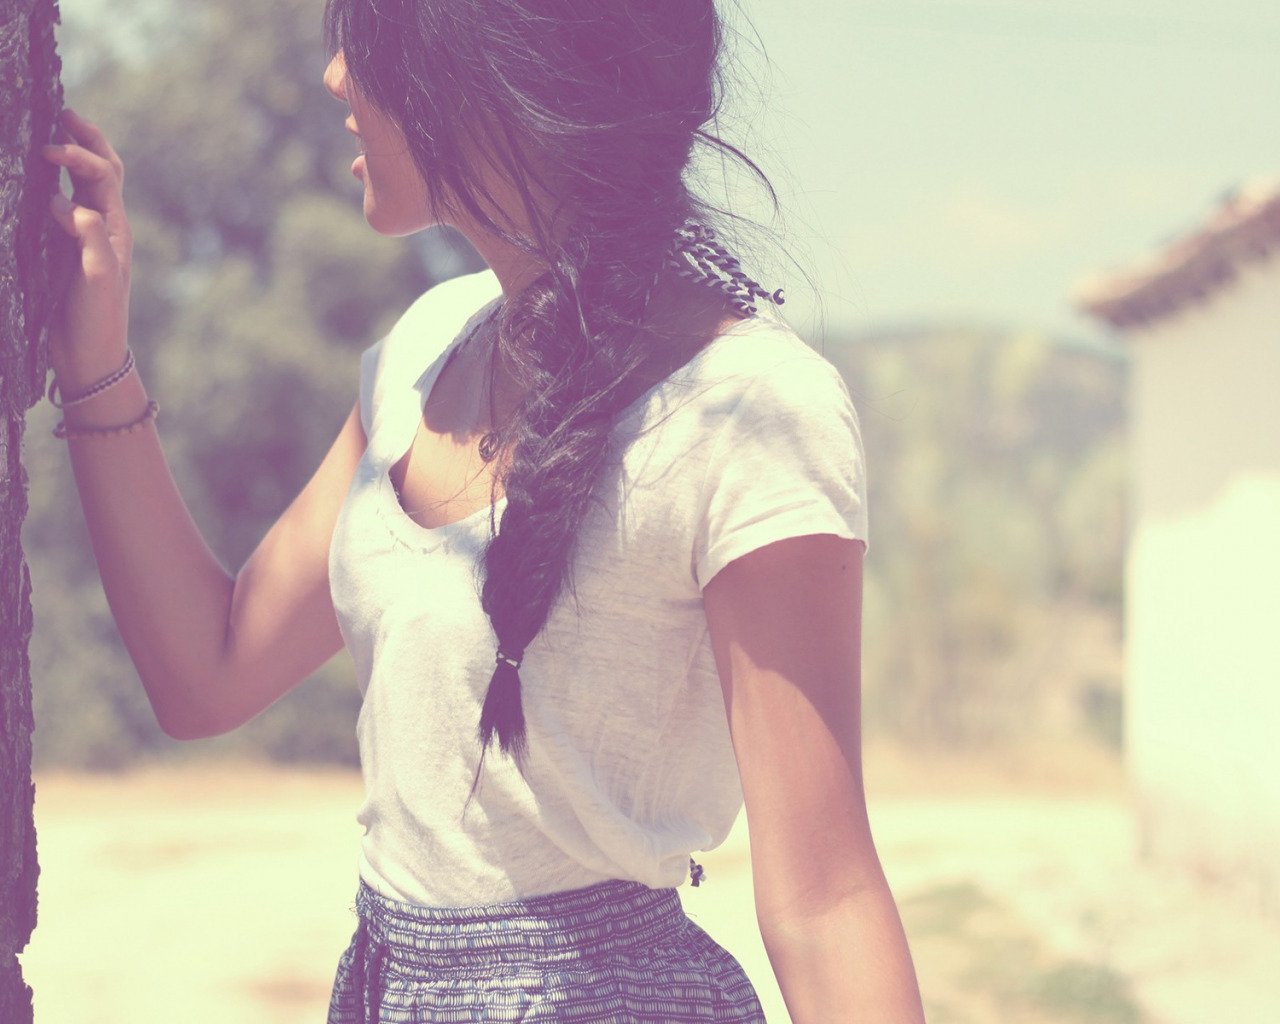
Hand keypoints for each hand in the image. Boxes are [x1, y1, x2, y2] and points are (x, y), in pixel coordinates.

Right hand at [40, 107, 133, 377]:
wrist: (89, 356)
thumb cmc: (97, 317)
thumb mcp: (98, 275)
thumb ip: (88, 235)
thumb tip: (62, 201)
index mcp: (115, 228)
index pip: (104, 175)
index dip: (79, 155)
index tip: (48, 150)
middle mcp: (103, 227)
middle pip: (103, 170)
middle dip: (86, 139)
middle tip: (62, 113)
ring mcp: (83, 237)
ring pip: (83, 186)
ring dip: (72, 156)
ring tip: (50, 131)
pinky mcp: (63, 251)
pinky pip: (60, 208)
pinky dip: (50, 185)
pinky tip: (29, 175)